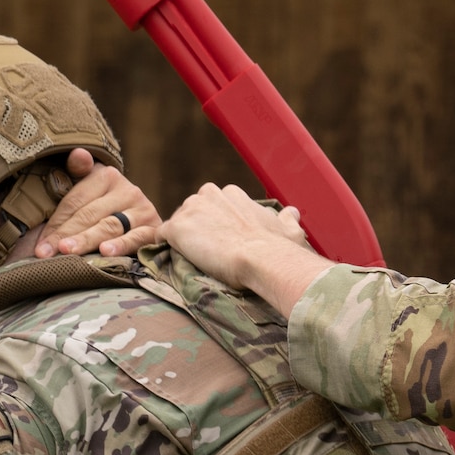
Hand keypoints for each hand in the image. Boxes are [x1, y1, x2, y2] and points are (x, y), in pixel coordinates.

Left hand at [34, 148, 160, 258]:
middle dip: (65, 235)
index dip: (56, 222)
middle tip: (46, 252)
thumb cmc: (102, 210)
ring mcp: (143, 210)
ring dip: (86, 240)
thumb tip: (79, 154)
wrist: (140, 224)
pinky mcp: (154, 229)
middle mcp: (128, 190)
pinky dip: (121, 245)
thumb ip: (77, 172)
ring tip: (68, 252)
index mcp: (107, 175)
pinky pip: (136, 238)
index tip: (40, 245)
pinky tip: (105, 252)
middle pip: (90, 214)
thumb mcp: (87, 188)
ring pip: (109, 226)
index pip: (75, 200)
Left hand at [163, 184, 330, 313]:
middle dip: (197, 230)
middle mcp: (209, 195)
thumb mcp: (289, 229)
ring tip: (194, 261)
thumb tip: (292, 213)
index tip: (222, 241)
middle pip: (192, 212)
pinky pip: (161, 236)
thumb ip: (287, 219)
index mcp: (232, 193)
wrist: (263, 259)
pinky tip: (170, 259)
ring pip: (178, 224)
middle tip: (208, 253)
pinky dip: (163, 246)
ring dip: (182, 240)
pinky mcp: (177, 228)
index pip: (213, 205)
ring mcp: (191, 210)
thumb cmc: (279, 248)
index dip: (215, 224)